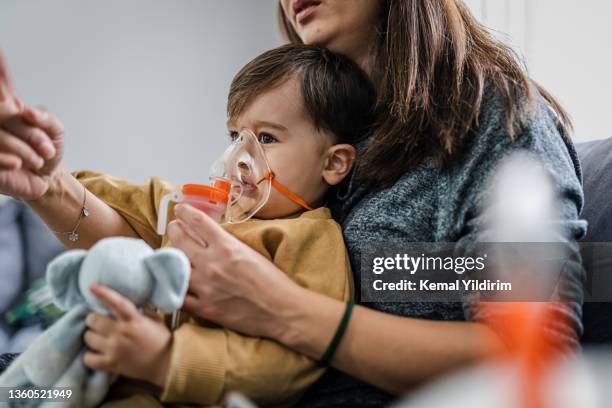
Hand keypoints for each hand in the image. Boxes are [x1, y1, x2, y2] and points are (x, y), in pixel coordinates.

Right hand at [0, 51, 64, 199]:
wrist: (46, 180)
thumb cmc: (48, 151)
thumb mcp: (56, 131)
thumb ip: (46, 118)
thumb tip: (27, 112)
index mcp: (9, 106)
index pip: (1, 83)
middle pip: (4, 113)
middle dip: (30, 133)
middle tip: (47, 149)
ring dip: (24, 149)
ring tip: (38, 160)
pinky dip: (6, 158)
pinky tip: (16, 165)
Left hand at [83, 284, 172, 387]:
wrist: (166, 363)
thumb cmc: (161, 339)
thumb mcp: (155, 319)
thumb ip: (142, 309)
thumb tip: (130, 300)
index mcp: (134, 320)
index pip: (117, 303)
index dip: (104, 293)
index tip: (92, 286)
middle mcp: (122, 333)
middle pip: (93, 320)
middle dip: (93, 319)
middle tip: (98, 321)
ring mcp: (114, 349)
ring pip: (88, 337)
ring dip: (91, 335)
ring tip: (98, 337)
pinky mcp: (111, 364)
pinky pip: (88, 359)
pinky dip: (90, 356)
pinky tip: (96, 353)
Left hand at [167, 203, 299, 339]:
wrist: (281, 310)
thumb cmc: (272, 280)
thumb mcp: (250, 252)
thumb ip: (227, 243)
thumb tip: (209, 235)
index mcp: (227, 247)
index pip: (197, 221)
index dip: (185, 212)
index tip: (180, 210)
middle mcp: (212, 264)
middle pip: (180, 240)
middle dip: (174, 229)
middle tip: (174, 227)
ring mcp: (206, 287)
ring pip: (174, 266)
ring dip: (170, 256)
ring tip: (171, 253)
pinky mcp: (204, 308)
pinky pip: (179, 295)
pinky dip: (174, 286)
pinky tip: (173, 280)